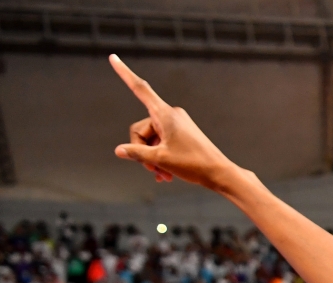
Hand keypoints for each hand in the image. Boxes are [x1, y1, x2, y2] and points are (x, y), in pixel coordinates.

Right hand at [109, 55, 237, 190]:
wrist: (219, 173)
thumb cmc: (193, 164)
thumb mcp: (160, 159)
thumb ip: (136, 153)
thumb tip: (119, 150)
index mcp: (164, 114)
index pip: (140, 89)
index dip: (124, 74)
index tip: (113, 57)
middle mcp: (170, 115)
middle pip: (141, 130)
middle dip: (142, 151)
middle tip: (152, 169)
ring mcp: (177, 124)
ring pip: (152, 140)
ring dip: (153, 159)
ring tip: (162, 175)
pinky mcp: (182, 134)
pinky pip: (162, 143)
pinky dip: (161, 158)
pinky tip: (165, 175)